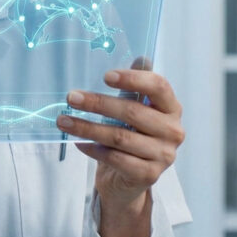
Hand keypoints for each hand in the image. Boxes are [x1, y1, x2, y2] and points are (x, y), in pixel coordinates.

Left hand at [55, 64, 183, 236]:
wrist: (128, 178)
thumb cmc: (131, 135)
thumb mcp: (133, 107)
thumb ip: (135, 87)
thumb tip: (141, 57)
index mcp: (171, 108)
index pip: (159, 87)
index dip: (133, 79)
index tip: (105, 76)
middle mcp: (173, 131)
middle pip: (132, 112)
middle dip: (98, 103)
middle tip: (71, 97)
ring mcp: (164, 155)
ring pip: (120, 137)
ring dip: (87, 128)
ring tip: (63, 121)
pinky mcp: (149, 175)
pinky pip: (115, 159)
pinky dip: (94, 149)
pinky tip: (78, 143)